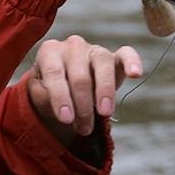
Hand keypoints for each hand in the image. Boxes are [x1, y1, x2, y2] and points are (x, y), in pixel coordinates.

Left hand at [24, 37, 143, 145]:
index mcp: (49, 52)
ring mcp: (94, 49)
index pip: (54, 74)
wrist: (64, 88)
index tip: (66, 119)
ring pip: (102, 64)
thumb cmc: (48, 91)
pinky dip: (132, 62)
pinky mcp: (114, 57)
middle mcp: (72, 46)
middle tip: (84, 129)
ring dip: (105, 91)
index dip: (60, 97)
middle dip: (83, 106)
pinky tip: (136, 74)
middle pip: (80, 75)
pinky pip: (126, 54)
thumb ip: (46, 97)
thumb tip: (65, 106)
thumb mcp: (39, 96)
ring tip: (105, 112)